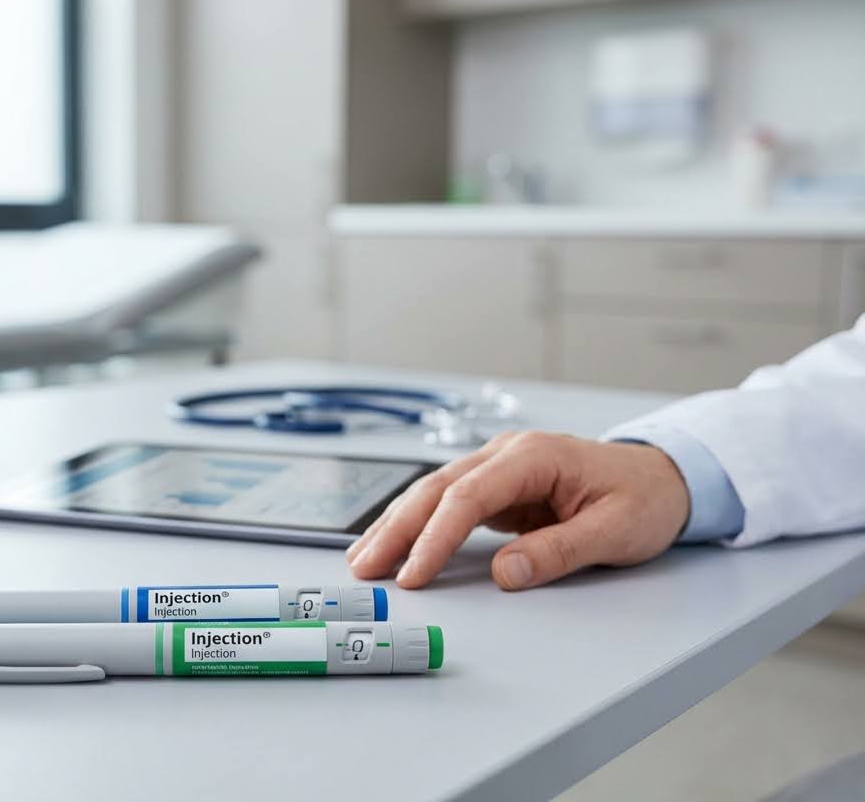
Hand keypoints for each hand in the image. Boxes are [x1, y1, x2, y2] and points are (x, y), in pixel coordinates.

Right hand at [346, 432, 690, 590]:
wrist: (662, 478)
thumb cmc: (644, 499)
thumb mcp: (615, 531)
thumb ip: (558, 551)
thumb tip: (505, 572)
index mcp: (533, 456)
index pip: (468, 496)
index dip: (435, 537)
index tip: (413, 572)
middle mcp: (506, 454)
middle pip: (436, 490)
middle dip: (397, 530)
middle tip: (366, 568)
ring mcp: (497, 468)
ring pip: (432, 493)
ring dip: (396, 525)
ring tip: (363, 558)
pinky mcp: (496, 487)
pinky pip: (445, 503)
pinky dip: (416, 524)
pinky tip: (393, 543)